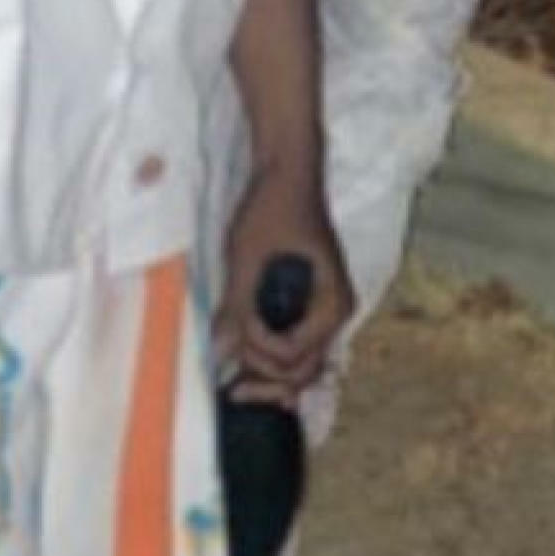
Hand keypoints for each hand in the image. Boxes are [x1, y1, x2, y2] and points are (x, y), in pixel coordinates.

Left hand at [215, 173, 356, 404]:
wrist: (287, 173)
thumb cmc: (272, 208)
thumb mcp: (247, 255)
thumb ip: (237, 304)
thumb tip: (219, 352)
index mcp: (332, 302)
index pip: (294, 354)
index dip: (258, 347)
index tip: (236, 321)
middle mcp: (335, 313)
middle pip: (305, 372)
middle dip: (267, 380)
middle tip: (230, 382)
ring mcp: (322, 312)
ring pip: (302, 366)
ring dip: (271, 377)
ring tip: (236, 379)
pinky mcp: (307, 306)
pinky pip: (297, 348)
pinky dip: (274, 363)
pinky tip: (248, 365)